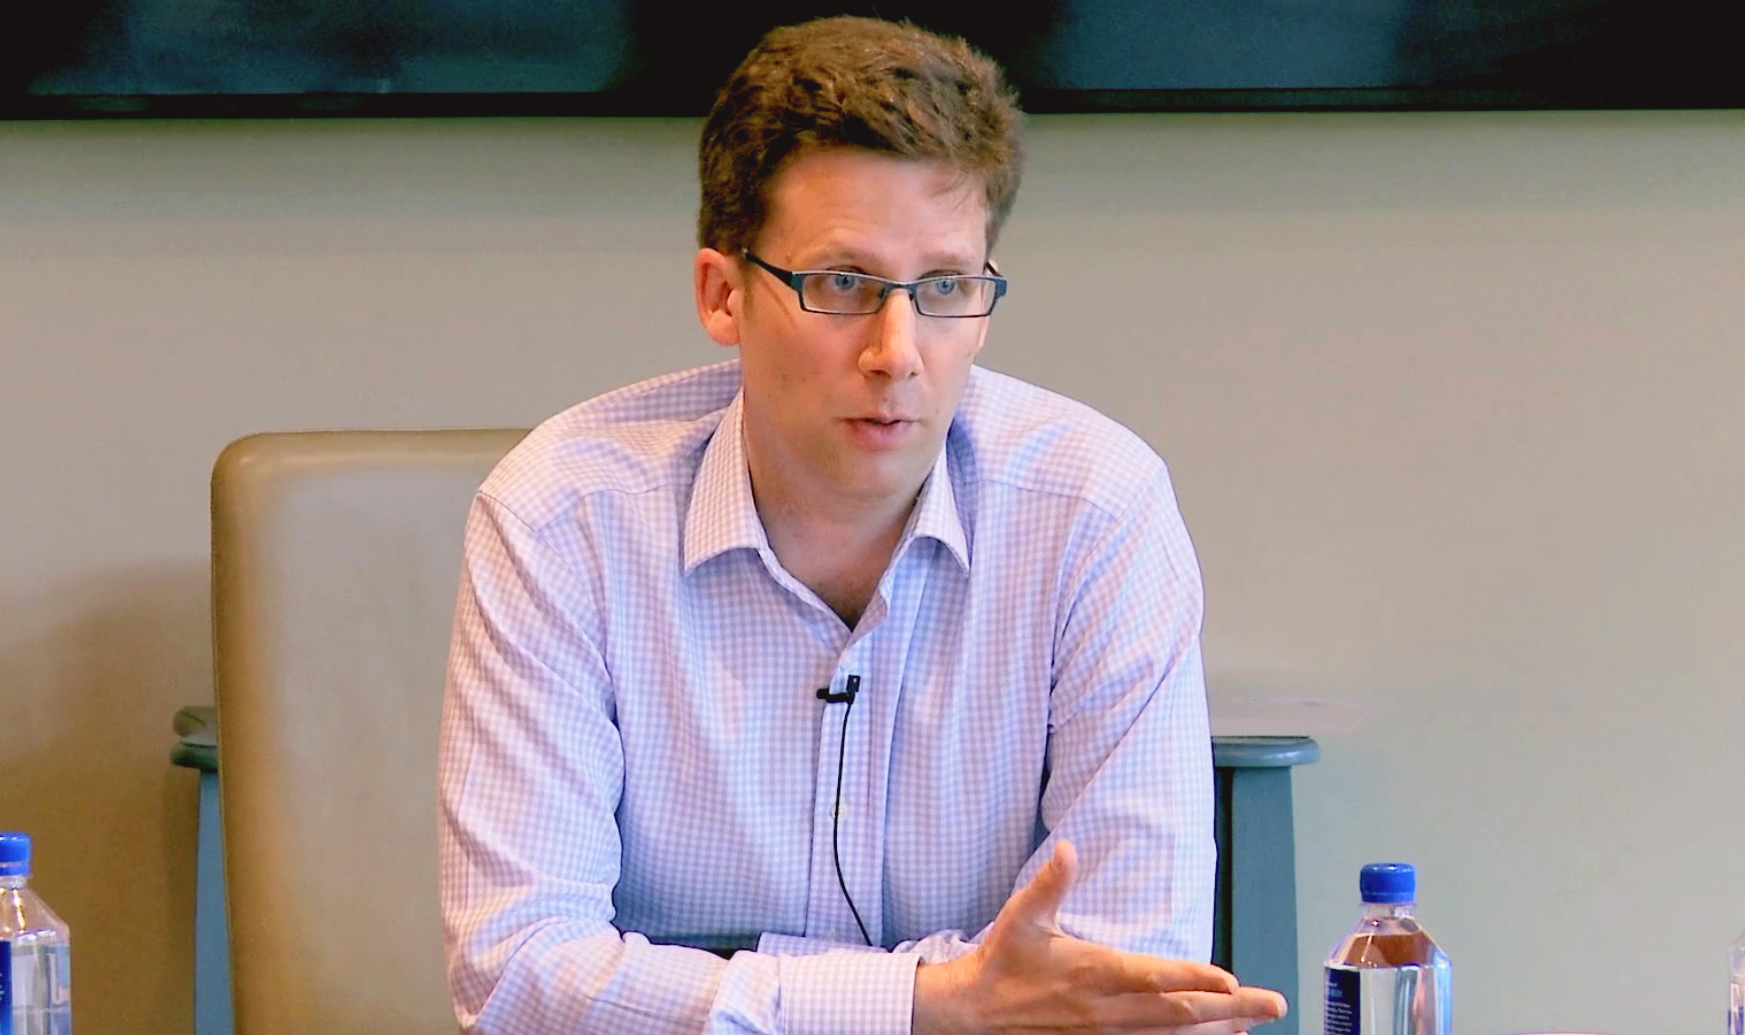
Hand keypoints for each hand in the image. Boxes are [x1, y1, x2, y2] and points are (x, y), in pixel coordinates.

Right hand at [913, 840, 1287, 1033]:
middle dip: (1231, 1009)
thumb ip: (1050, 883)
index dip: (1192, 978)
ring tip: (1257, 1020)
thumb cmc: (1004, 961)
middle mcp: (1107, 1010)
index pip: (1153, 979)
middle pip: (1180, 1014)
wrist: (976, 1014)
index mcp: (1092, 972)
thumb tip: (1068, 848)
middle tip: (1273, 1003)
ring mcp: (1108, 1034)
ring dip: (1219, 1029)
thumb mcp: (1022, 916)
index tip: (1230, 980)